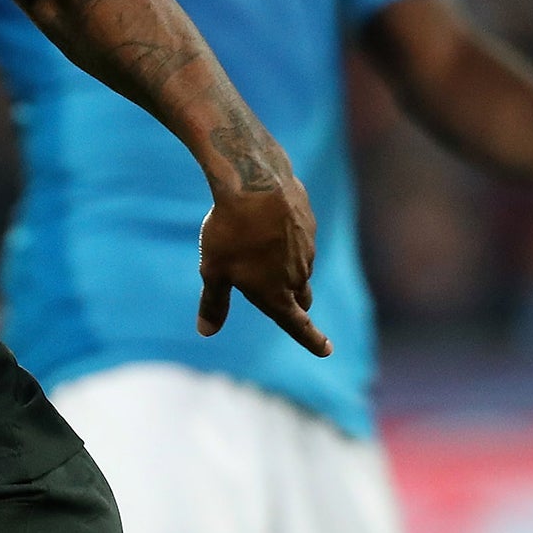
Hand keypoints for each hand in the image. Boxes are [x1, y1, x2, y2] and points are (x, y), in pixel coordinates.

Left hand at [198, 177, 328, 355]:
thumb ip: (213, 303)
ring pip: (299, 267)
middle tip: (286, 305)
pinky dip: (286, 240)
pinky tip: (268, 224)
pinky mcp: (308, 224)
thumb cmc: (230, 231)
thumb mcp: (213, 270)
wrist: (255, 183)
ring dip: (285, 268)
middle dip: (295, 304)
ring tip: (257, 251)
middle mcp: (298, 276)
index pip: (298, 325)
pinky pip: (299, 240)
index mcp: (276, 294)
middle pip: (300, 298)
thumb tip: (206, 331)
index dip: (312, 340)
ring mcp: (307, 249)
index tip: (327, 350)